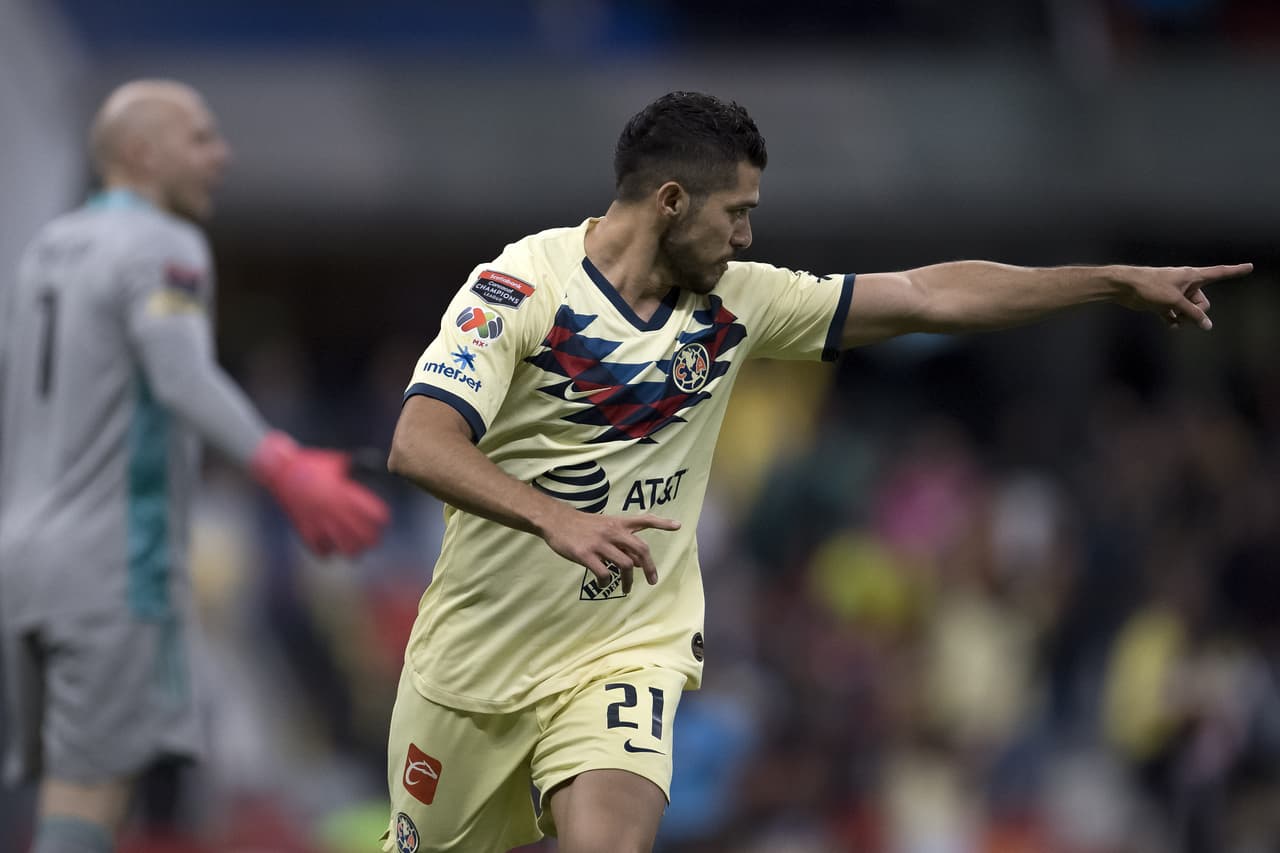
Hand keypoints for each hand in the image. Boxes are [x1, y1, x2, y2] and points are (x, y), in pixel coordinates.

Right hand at [250, 431, 390, 556]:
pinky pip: (320, 550)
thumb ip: (355, 464)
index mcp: (345, 493)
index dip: (381, 519)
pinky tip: (330, 548)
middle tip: (373, 540)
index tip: (382, 521)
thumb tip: (374, 462)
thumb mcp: (337, 461)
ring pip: (344, 547)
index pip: (373, 514)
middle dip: (371, 539)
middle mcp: (335, 510)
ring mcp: (320, 521)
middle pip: (363, 535)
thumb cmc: (310, 463)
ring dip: (352, 550)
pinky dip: (327, 552)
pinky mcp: (304, 529)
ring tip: (356, 550)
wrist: (279, 469)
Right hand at [539, 504, 680, 593]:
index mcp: (618, 523)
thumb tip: (638, 562)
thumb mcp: (604, 526)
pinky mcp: (586, 554)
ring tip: (626, 588)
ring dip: (628, 580)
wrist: (556, 520)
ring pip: (625, 564)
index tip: (678, 526)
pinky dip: (605, 583)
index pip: (644, 520)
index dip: (662, 523)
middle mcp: (613, 532)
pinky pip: (603, 573)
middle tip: (652, 581)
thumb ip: (621, 541)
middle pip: (640, 549)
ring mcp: (600, 543)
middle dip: (650, 567)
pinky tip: (602, 585)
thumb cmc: (581, 525)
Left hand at [1114, 263, 1252, 329]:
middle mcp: (1186, 284)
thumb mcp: (1175, 301)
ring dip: (1184, 318)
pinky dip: (1174, 320)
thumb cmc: (1150, 287)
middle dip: (1196, 311)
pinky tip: (1171, 325)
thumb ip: (1192, 313)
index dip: (1235, 271)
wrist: (1125, 287)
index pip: (1219, 273)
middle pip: (1202, 302)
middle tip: (1183, 312)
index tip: (1250, 267)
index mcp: (1193, 276)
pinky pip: (1175, 315)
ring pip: (1189, 311)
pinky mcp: (1163, 303)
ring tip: (1174, 319)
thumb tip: (1208, 325)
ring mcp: (1175, 294)